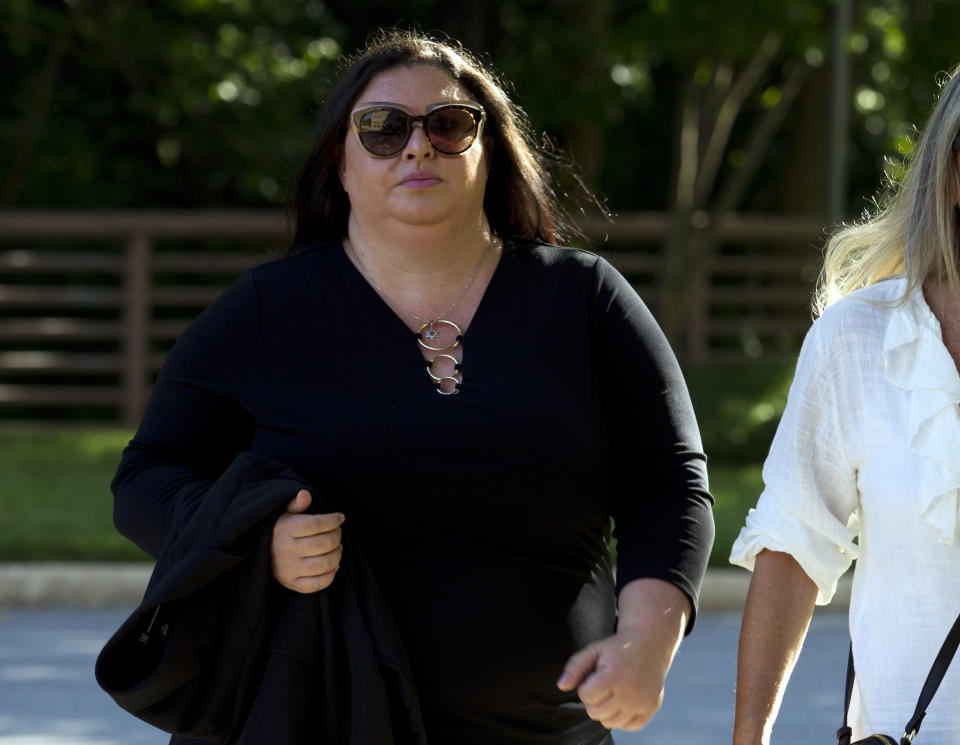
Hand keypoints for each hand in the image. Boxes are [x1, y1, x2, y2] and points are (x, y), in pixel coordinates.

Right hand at [270, 489, 344, 592]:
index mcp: (285, 529)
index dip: (332, 520)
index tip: (340, 518)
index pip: (315, 524)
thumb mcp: (284, 513)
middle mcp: (286, 550)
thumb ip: (296, 504)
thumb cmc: (281, 530)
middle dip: (337, 536)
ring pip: (322, 564)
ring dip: (337, 555)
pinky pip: (316, 584)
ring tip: (338, 548)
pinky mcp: (292, 583)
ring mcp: (289, 569)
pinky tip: (334, 565)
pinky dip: (330, 576)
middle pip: (322, 544)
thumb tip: (305, 494)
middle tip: (338, 533)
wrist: (260, 554)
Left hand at [556, 626, 671, 730]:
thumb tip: (561, 686)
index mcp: (614, 677)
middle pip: (596, 713)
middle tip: (602, 685)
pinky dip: (622, 717)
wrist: (650, 645)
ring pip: (611, 723)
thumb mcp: (594, 650)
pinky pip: (628, 726)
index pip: (587, 697)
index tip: (594, 677)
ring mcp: (642, 703)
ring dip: (606, 710)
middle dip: (593, 701)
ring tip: (612, 692)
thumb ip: (575, 667)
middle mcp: (630, 693)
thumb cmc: (618, 648)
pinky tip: (623, 700)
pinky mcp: (651, 709)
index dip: (585, 687)